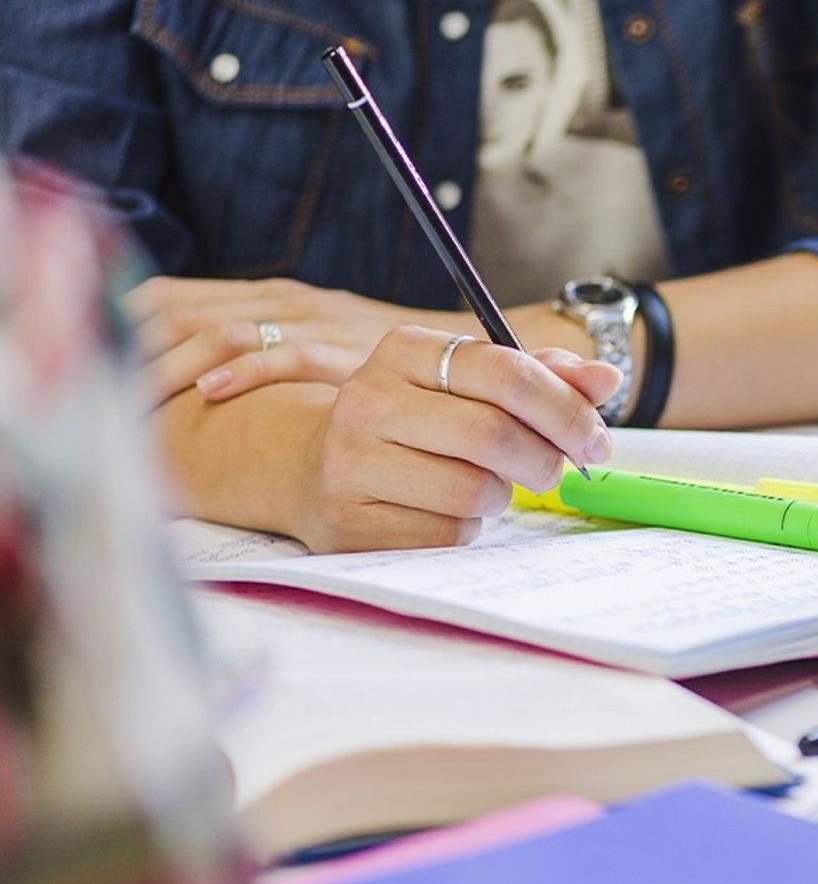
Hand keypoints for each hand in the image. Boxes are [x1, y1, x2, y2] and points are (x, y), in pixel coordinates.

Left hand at [124, 276, 468, 403]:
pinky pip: (283, 356)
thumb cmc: (387, 361)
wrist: (467, 356)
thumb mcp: (321, 342)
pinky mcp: (343, 351)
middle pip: (182, 311)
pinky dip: (242, 373)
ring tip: (137, 398)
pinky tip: (212, 393)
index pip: (172, 296)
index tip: (95, 363)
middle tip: (100, 391)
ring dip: (173, 366)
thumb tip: (200, 376)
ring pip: (220, 332)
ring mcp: (313, 322)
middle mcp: (284, 300)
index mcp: (269, 295)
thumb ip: (269, 346)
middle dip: (133, 350)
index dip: (126, 326)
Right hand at [289, 326, 619, 551]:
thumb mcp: (471, 383)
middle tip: (553, 469)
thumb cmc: (417, 420)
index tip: (596, 439)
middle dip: (543, 459)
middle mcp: (368, 399)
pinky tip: (446, 511)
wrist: (313, 466)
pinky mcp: (349, 522)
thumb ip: (543, 376)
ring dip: (500, 496)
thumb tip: (607, 379)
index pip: (507, 373)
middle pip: (493, 435)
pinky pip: (446, 534)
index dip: (567, 410)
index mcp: (405, 350)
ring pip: (472, 490)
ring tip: (484, 485)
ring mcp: (350, 463)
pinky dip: (466, 529)